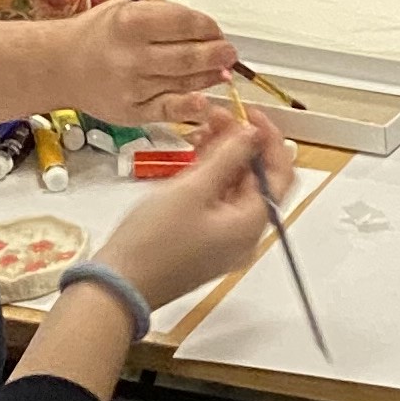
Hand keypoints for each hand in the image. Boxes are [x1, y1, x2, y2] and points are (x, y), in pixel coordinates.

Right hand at [63, 0, 236, 123]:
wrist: (59, 66)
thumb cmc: (95, 34)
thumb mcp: (124, 7)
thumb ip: (162, 11)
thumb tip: (201, 26)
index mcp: (131, 23)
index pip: (186, 23)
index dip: (209, 27)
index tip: (215, 30)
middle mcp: (132, 56)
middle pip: (190, 55)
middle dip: (218, 54)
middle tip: (228, 53)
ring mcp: (133, 87)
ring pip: (185, 82)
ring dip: (210, 77)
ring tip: (221, 72)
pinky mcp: (132, 112)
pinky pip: (170, 111)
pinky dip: (192, 107)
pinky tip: (205, 101)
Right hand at [99, 105, 296, 311]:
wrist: (119, 286)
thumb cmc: (153, 242)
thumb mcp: (192, 189)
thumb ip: (228, 157)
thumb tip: (253, 135)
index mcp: (251, 224)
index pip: (279, 174)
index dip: (268, 140)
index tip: (250, 114)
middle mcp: (245, 235)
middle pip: (256, 179)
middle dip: (240, 143)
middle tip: (217, 117)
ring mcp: (224, 240)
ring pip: (235, 187)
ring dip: (223, 157)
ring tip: (201, 131)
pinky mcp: (204, 240)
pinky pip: (217, 201)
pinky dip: (210, 176)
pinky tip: (194, 157)